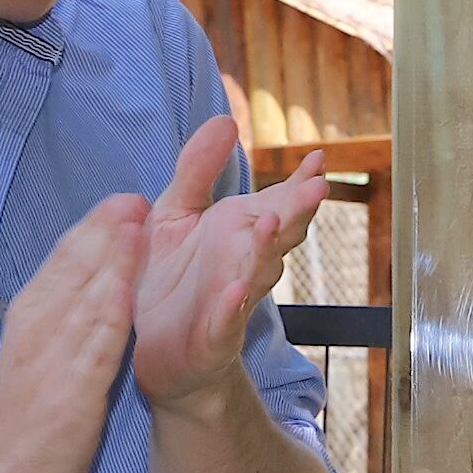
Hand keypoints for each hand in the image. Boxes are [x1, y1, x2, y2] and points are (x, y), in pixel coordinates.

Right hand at [0, 198, 146, 472]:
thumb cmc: (24, 412)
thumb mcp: (35, 350)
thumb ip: (60, 314)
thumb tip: (88, 276)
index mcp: (31, 315)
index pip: (64, 261)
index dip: (93, 229)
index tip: (122, 201)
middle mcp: (37, 327)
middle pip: (73, 268)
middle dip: (105, 230)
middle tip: (135, 196)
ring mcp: (52, 357)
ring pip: (85, 297)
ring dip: (112, 259)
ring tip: (137, 222)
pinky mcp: (70, 391)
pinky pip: (93, 347)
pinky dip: (109, 314)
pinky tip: (126, 289)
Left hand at [134, 118, 330, 417]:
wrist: (155, 352)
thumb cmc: (170, 279)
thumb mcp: (176, 214)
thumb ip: (198, 170)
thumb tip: (225, 121)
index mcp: (241, 232)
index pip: (279, 202)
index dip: (299, 182)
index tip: (318, 157)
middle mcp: (245, 263)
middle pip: (280, 235)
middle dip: (298, 212)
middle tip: (316, 187)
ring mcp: (232, 300)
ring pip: (257, 274)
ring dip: (267, 251)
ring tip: (273, 223)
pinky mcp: (211, 336)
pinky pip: (225, 321)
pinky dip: (231, 308)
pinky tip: (234, 291)